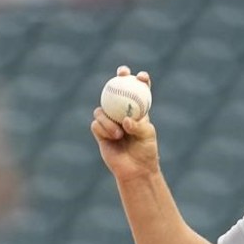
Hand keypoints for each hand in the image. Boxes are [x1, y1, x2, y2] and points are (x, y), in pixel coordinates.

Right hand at [90, 66, 158, 180]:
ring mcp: (109, 122)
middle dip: (118, 79)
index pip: (139, 93)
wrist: (135, 170)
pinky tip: (113, 138)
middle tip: (122, 73)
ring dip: (109, 120)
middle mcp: (121, 114)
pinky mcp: (100, 132)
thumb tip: (125, 120)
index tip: (142, 76)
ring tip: (120, 134)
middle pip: (116, 92)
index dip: (140, 82)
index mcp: (138, 113)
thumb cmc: (146, 152)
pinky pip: (96, 124)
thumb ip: (138, 126)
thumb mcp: (147, 136)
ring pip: (101, 110)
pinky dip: (104, 129)